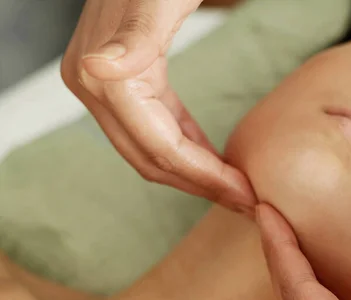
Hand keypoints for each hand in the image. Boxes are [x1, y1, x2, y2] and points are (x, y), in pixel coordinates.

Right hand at [61, 0, 255, 213]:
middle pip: (153, 160)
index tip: (246, 195)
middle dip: (203, 186)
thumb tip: (97, 70)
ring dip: (195, 175)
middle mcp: (95, 89)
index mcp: (105, 78)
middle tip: (248, 203)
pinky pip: (155, 130)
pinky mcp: (119, 87)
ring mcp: (103, 89)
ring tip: (237, 189)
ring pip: (151, 153)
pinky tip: (214, 162)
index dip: (205, 178)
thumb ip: (135, 37)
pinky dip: (186, 149)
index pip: (162, 148)